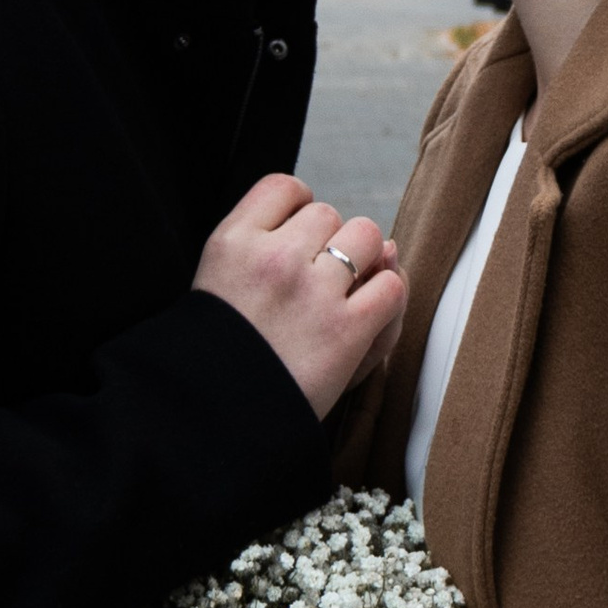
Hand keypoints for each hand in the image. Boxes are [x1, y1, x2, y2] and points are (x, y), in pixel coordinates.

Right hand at [192, 173, 405, 418]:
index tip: (292, 246)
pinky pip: (392, 287)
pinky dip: (387, 300)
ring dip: (363, 264)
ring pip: (368, 237)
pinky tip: (364, 320)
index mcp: (232, 241)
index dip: (297, 214)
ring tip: (339, 299)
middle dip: (329, 244)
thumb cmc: (227, 353)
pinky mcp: (345, 330)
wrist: (215, 419)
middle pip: (329, 214)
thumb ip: (287, 246)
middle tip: (311, 285)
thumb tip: (388, 241)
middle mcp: (273, 257)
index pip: (285, 187)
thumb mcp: (224, 283)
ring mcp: (312, 292)